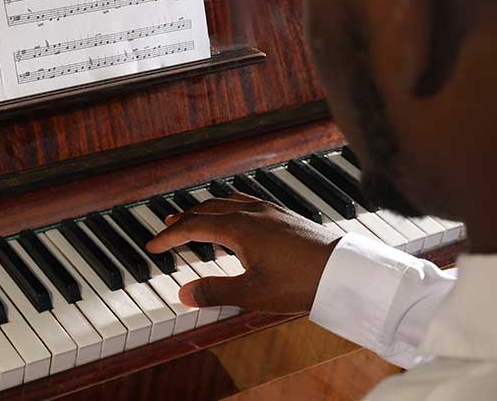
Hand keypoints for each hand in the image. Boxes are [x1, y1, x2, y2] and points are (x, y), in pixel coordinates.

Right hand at [146, 193, 343, 313]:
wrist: (343, 272)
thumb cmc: (300, 283)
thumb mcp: (252, 294)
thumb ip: (214, 292)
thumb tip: (183, 294)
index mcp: (239, 228)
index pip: (193, 226)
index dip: (169, 236)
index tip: (152, 246)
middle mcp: (252, 213)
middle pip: (207, 209)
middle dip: (183, 219)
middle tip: (167, 230)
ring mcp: (270, 211)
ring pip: (227, 202)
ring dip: (206, 211)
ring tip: (196, 221)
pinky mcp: (285, 216)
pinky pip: (246, 203)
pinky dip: (228, 208)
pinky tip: (235, 219)